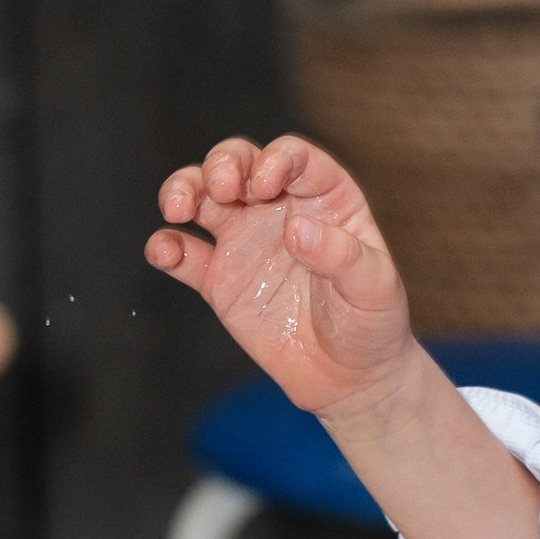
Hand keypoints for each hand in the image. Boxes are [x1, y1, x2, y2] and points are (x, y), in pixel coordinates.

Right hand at [147, 135, 415, 422]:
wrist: (349, 380)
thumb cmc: (372, 324)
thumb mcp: (375, 288)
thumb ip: (342, 255)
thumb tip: (295, 229)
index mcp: (324, 197)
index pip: (294, 158)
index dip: (274, 159)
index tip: (264, 186)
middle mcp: (279, 208)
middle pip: (239, 163)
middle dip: (221, 164)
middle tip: (219, 190)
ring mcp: (245, 240)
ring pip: (202, 196)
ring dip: (183, 189)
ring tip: (176, 208)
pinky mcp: (219, 280)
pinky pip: (184, 254)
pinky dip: (166, 246)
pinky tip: (164, 252)